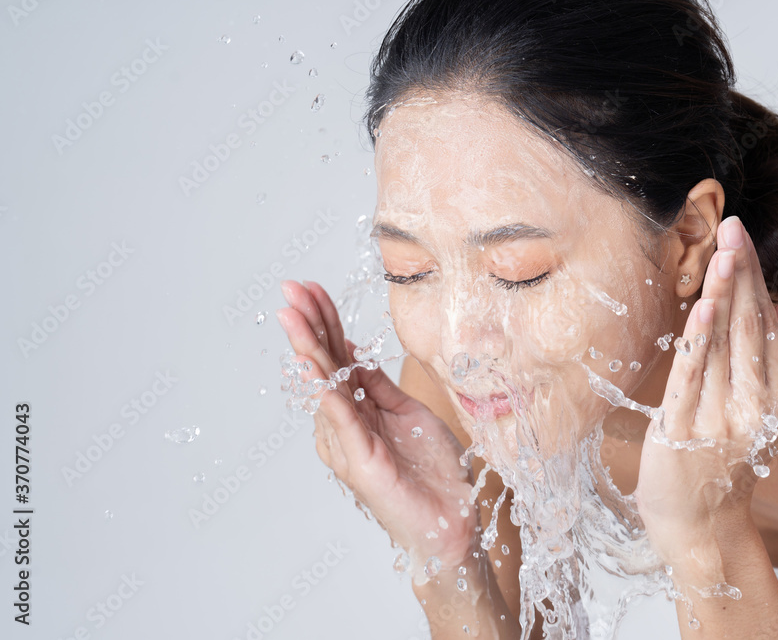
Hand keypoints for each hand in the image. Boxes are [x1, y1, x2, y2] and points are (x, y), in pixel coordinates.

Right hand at [276, 280, 477, 577]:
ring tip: (293, 315)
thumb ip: (379, 386)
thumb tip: (355, 351)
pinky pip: (342, 419)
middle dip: (309, 323)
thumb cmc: (434, 474)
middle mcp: (346, 425)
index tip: (310, 287)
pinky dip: (327, 391)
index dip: (326, 320)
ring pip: (325, 386)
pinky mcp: (360, 463)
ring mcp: (349, 444)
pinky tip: (314, 366)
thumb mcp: (409, 413)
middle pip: (324, 365)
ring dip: (310, 347)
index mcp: (359, 410)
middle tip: (290, 287)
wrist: (454, 523)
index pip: (338, 356)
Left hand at [634, 217, 777, 579]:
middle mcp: (755, 408)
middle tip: (735, 229)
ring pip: (722, 349)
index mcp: (777, 398)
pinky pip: (690, 380)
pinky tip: (701, 310)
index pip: (765, 327)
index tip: (743, 238)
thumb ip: (774, 359)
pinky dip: (697, 345)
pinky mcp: (682, 432)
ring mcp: (720, 420)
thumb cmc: (726, 459)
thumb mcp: (761, 410)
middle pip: (747, 330)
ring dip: (722, 299)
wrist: (701, 522)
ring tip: (725, 256)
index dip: (754, 280)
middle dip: (741, 277)